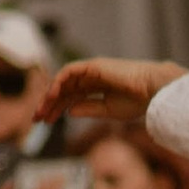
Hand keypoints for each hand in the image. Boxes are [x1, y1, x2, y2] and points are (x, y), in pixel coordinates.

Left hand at [41, 57, 184, 125]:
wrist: (152, 91)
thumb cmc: (137, 101)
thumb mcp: (108, 110)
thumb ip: (89, 109)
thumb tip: (69, 111)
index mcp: (98, 87)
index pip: (71, 97)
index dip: (57, 109)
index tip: (46, 122)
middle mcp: (92, 77)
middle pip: (64, 90)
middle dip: (49, 104)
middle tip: (36, 120)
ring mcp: (92, 70)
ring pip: (64, 81)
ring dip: (50, 95)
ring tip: (41, 111)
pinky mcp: (93, 66)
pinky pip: (69, 71)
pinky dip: (59, 82)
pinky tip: (52, 96)